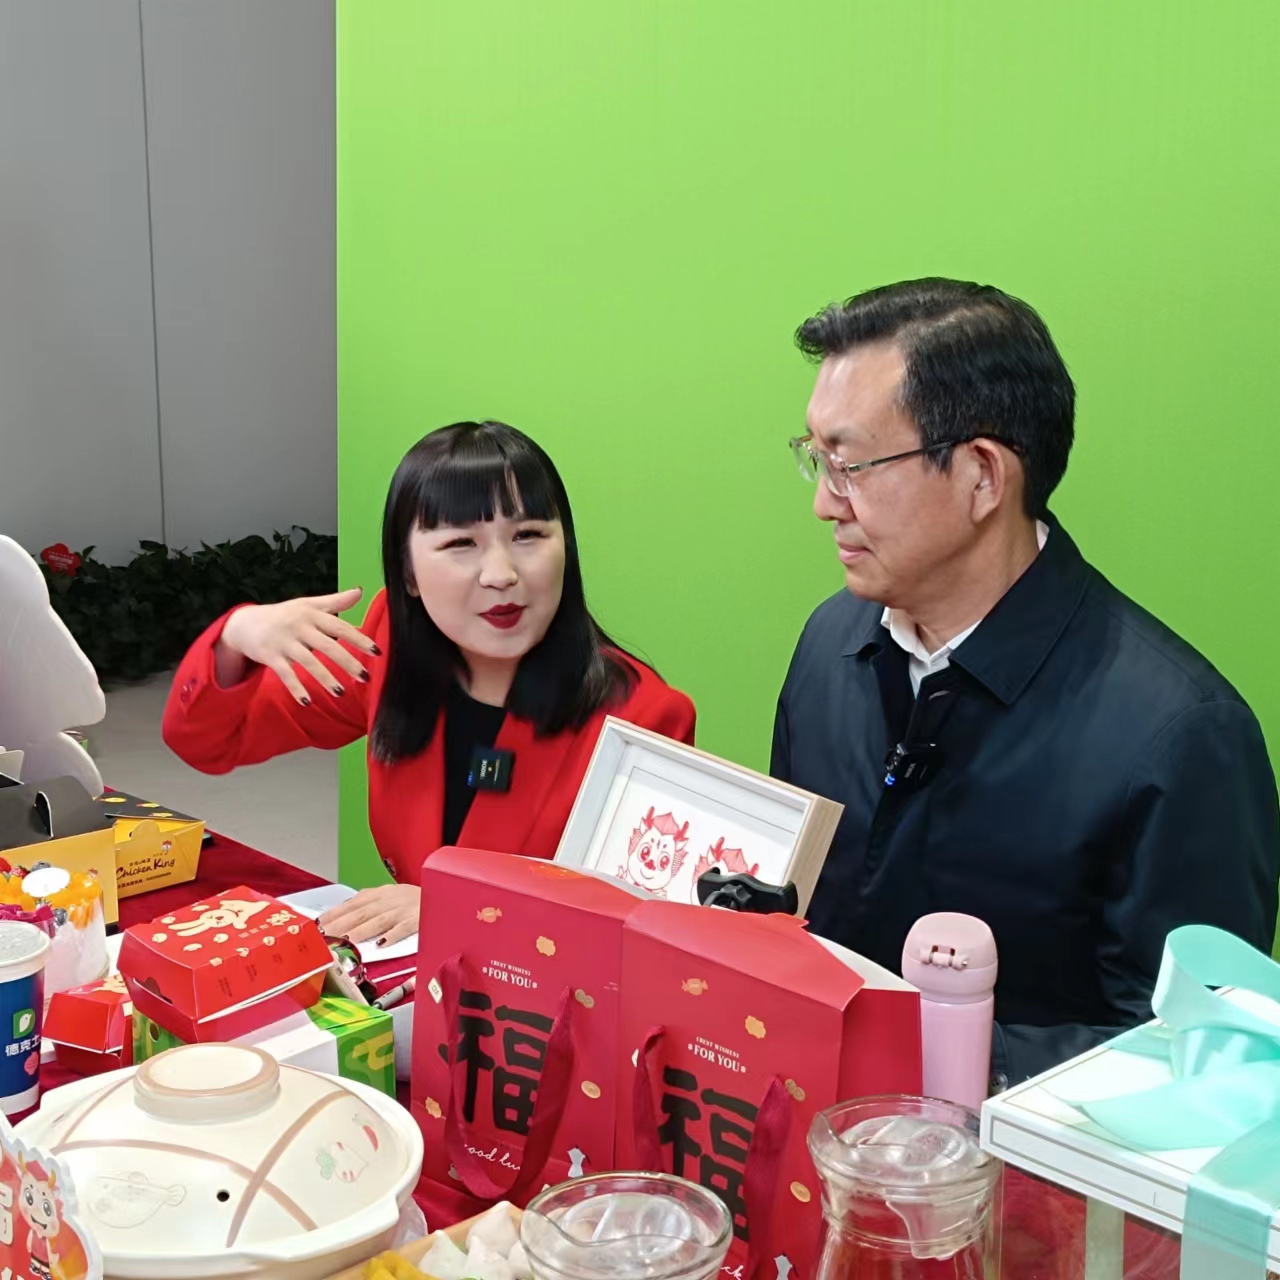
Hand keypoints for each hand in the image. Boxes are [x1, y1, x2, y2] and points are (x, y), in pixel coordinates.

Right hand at [218, 587, 378, 704]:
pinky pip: (286, 675)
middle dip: (348, 663)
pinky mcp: (270, 657)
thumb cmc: (285, 615)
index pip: (340, 627)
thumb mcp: (308, 605)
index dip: (359, 639)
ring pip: (308, 662)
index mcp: (311, 614)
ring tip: (341, 692)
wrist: (245, 623)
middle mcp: (299, 627)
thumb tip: (360, 591)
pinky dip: (296, 689)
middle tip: (365, 678)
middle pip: (328, 646)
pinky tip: (308, 702)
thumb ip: (335, 601)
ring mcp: (284, 642)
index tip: (377, 652)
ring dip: (325, 679)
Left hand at [319, 883, 418, 945]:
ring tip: (346, 941)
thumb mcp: (390, 897)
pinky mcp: (418, 919)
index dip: (334, 914)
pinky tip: (381, 944)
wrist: (444, 895)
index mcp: (381, 894)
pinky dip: (392, 934)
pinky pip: (403, 927)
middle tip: (324, 936)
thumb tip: (343, 913)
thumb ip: (368, 904)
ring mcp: (403, 909)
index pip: (352, 904)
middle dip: (340, 925)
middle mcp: (390, 899)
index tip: (317, 925)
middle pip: (361, 913)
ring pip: (378, 920)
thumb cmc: (414, 900)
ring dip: (361, 931)